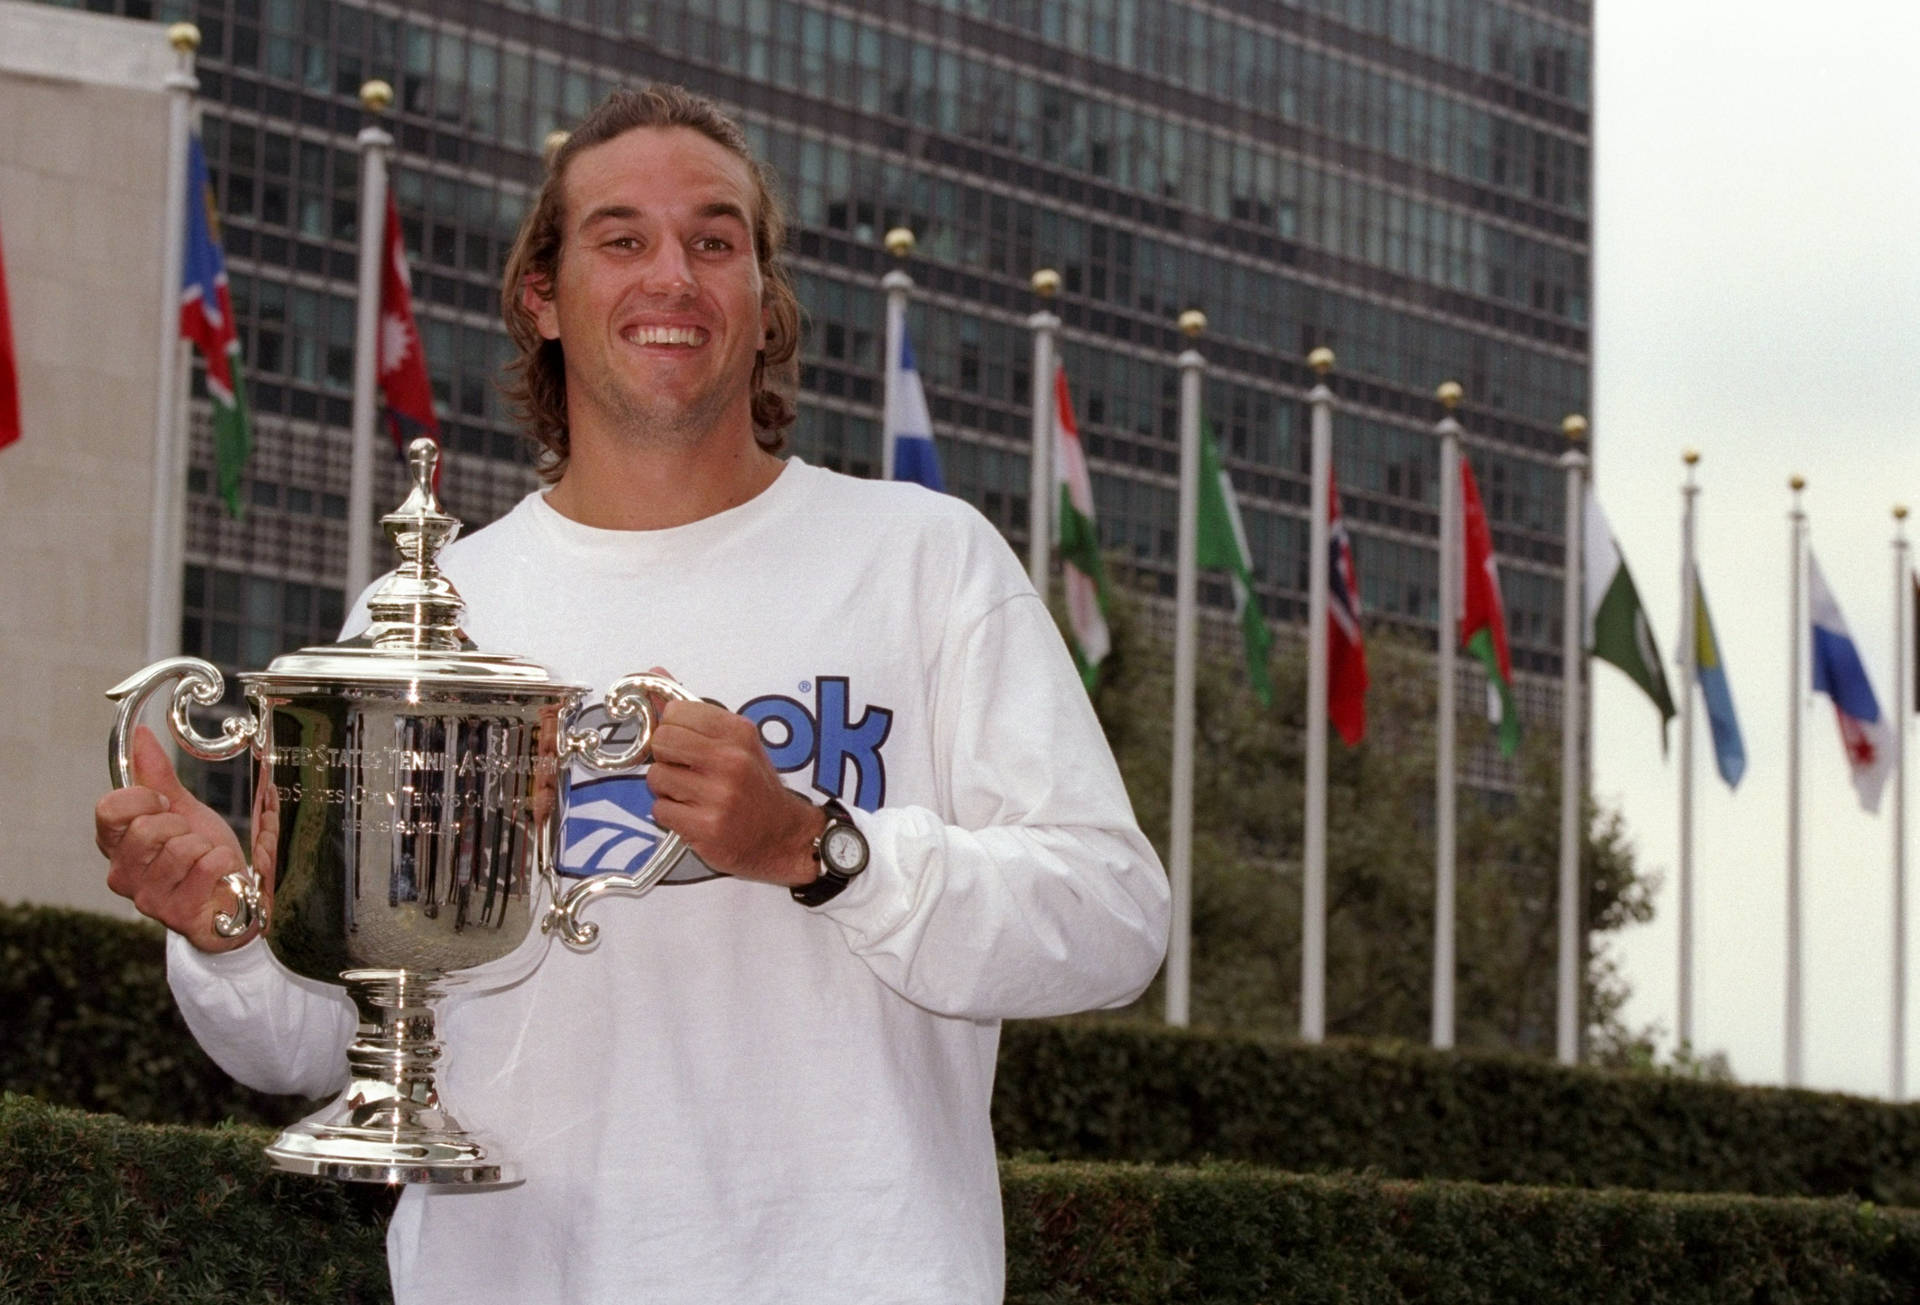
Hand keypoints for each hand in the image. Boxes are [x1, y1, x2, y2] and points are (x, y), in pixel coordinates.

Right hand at [94, 725, 257, 952]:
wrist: (237, 896)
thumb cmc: (204, 854)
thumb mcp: (182, 809)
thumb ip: (156, 776)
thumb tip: (141, 734)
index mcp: (117, 846)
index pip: (108, 810)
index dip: (143, 799)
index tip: (164, 804)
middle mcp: (123, 874)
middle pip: (146, 829)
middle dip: (182, 825)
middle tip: (192, 838)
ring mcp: (147, 898)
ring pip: (180, 848)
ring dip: (207, 846)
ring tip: (206, 859)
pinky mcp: (177, 914)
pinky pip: (207, 867)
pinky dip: (225, 862)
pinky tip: (222, 874)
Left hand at [644, 696, 825, 886]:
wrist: (784, 835)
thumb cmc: (755, 785)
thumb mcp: (735, 741)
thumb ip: (693, 711)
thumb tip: (654, 673)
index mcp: (738, 732)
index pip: (676, 711)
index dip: (673, 727)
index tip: (685, 742)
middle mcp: (730, 760)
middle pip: (661, 741)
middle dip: (666, 757)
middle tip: (686, 770)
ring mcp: (718, 796)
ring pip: (656, 778)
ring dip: (667, 789)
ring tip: (693, 796)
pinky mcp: (706, 827)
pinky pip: (659, 811)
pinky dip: (671, 815)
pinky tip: (695, 816)